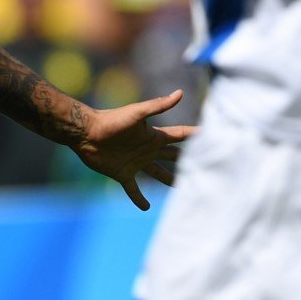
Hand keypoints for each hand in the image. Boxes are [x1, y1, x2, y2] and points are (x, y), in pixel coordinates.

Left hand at [70, 89, 193, 210]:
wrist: (86, 133)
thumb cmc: (111, 120)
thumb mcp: (137, 113)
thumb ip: (158, 105)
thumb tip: (180, 93)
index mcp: (154, 136)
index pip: (180, 136)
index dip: (196, 136)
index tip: (214, 138)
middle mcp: (148, 149)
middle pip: (173, 157)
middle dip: (188, 161)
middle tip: (205, 168)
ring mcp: (136, 163)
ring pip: (157, 173)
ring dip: (169, 180)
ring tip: (182, 188)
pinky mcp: (123, 174)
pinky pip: (133, 189)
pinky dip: (139, 198)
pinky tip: (146, 207)